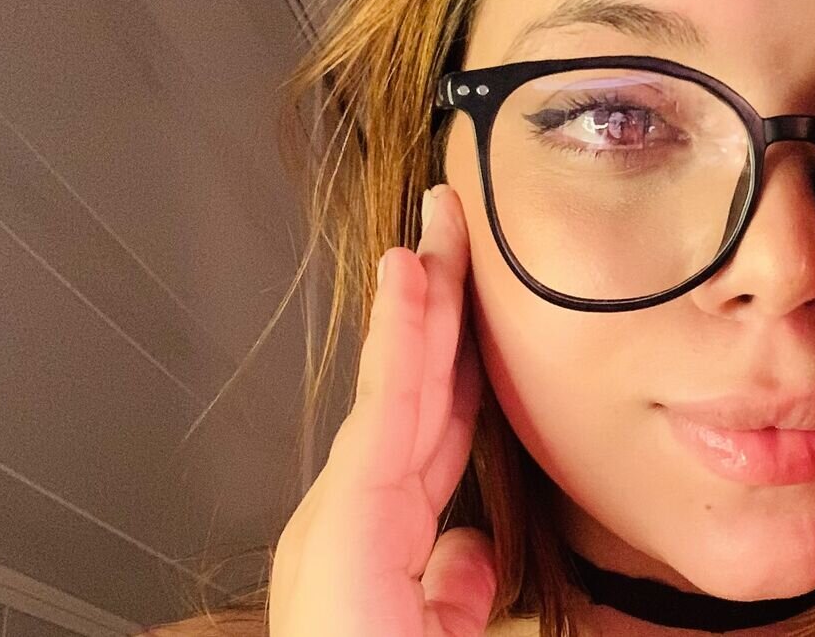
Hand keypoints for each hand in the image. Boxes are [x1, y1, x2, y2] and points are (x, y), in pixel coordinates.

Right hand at [267, 183, 493, 635]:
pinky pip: (385, 410)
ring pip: (399, 381)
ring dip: (422, 296)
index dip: (453, 349)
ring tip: (442, 221)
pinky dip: (399, 337)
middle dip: (437, 300)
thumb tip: (470, 547)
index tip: (472, 288)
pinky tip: (414, 277)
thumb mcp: (437, 626)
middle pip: (415, 387)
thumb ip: (453, 580)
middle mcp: (354, 514)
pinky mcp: (344, 517)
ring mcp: (342, 512)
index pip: (432, 421)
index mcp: (379, 537)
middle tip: (453, 218)